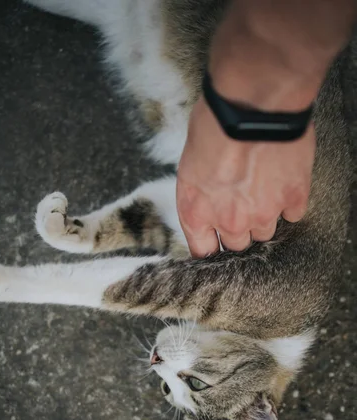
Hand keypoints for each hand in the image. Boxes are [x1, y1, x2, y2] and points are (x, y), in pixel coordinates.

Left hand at [177, 97, 315, 256]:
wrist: (251, 105)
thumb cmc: (214, 124)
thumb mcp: (189, 162)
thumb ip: (199, 192)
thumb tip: (208, 198)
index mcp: (197, 213)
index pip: (203, 251)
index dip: (211, 245)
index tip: (216, 239)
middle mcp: (230, 221)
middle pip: (237, 244)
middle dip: (239, 228)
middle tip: (242, 203)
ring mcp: (264, 213)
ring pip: (265, 233)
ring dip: (264, 216)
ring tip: (264, 189)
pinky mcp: (293, 199)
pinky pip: (293, 215)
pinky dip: (290, 203)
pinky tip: (284, 184)